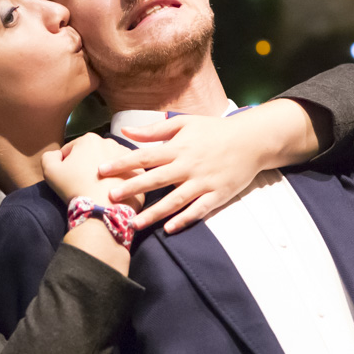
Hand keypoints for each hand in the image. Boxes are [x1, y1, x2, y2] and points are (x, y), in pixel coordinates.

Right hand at [42, 133, 142, 208]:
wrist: (102, 211)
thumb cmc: (75, 189)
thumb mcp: (50, 171)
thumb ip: (49, 156)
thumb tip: (58, 155)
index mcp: (89, 139)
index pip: (72, 149)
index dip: (66, 164)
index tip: (69, 178)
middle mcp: (111, 142)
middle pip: (93, 154)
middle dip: (88, 165)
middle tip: (84, 183)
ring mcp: (128, 157)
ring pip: (111, 163)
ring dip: (106, 171)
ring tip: (99, 188)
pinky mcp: (140, 172)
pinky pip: (125, 174)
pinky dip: (120, 180)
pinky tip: (112, 191)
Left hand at [104, 111, 281, 231]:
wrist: (252, 140)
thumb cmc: (215, 130)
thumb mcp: (185, 123)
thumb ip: (155, 129)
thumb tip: (127, 131)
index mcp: (178, 147)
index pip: (144, 156)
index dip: (122, 164)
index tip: (101, 170)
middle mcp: (188, 166)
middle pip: (155, 180)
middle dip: (132, 190)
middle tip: (109, 200)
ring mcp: (203, 182)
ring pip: (174, 200)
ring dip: (153, 213)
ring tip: (133, 223)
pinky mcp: (217, 195)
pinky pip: (198, 210)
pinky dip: (184, 220)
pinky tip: (168, 229)